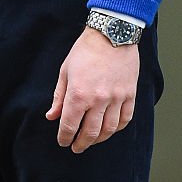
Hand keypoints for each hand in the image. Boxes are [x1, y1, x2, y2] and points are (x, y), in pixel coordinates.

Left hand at [45, 27, 138, 152]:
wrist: (111, 34)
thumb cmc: (85, 50)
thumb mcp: (65, 71)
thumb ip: (59, 96)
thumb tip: (52, 116)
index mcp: (79, 93)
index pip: (70, 125)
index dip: (65, 137)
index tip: (63, 142)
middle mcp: (98, 100)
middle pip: (90, 132)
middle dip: (81, 143)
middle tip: (76, 147)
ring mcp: (116, 98)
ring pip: (108, 130)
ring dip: (99, 139)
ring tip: (91, 140)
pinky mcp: (130, 95)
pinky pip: (124, 120)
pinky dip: (116, 129)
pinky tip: (109, 129)